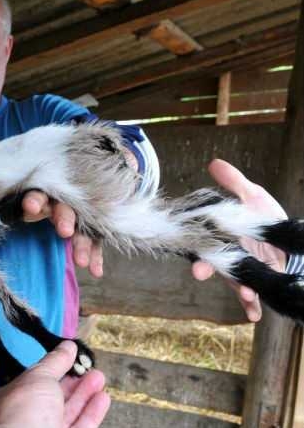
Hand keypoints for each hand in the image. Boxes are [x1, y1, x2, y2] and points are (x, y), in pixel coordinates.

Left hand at [0, 341, 109, 427]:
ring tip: (99, 376)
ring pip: (68, 413)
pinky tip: (102, 397)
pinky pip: (81, 427)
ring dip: (85, 394)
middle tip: (88, 365)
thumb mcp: (38, 377)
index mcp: (7, 403)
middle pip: (52, 398)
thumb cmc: (22, 416)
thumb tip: (67, 346)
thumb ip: (55, 361)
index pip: (30, 383)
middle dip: (72, 380)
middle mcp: (24, 421)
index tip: (66, 357)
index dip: (49, 369)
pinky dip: (92, 412)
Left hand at [23, 191, 103, 277]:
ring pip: (82, 230)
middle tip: (65, 232)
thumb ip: (17, 218)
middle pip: (65, 210)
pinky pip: (94, 244)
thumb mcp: (23, 215)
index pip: (38, 196)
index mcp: (42, 198)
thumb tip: (8, 221)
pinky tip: (96, 272)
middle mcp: (62, 206)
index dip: (35, 201)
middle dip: (65, 220)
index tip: (31, 208)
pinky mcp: (88, 234)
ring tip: (80, 262)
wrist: (42, 225)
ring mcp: (77, 220)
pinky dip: (95, 257)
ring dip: (82, 245)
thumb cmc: (30, 218)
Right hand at [192, 159, 287, 321]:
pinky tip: (253, 315)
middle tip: (200, 273)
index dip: (194, 244)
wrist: (287, 239)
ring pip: (233, 280)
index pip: (202, 239)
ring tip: (246, 295)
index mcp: (221, 234)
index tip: (190, 252)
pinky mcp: (256, 280)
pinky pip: (251, 295)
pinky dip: (250, 305)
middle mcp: (226, 253)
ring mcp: (241, 269)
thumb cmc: (264, 216)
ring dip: (237, 289)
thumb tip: (215, 163)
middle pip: (212, 262)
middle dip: (206, 268)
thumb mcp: (252, 197)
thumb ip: (234, 183)